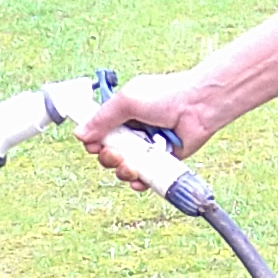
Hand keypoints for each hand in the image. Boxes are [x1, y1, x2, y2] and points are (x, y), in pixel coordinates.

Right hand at [78, 71, 212, 188]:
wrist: (199, 106)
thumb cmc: (167, 95)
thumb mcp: (127, 101)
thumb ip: (102, 118)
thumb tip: (79, 133)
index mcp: (122, 114)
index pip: (99, 132)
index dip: (93, 141)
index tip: (92, 145)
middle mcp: (133, 131)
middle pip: (109, 153)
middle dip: (107, 157)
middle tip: (113, 154)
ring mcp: (147, 147)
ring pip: (125, 168)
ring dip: (122, 171)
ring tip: (129, 165)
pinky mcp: (161, 161)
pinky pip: (145, 178)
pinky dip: (140, 182)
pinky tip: (139, 179)